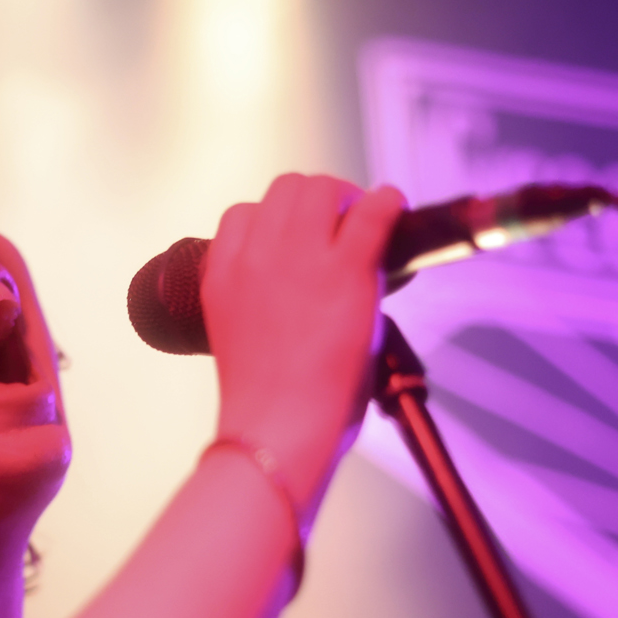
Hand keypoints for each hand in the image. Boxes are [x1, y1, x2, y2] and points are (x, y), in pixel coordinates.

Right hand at [201, 174, 403, 512]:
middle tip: (340, 223)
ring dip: (346, 197)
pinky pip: (372, 210)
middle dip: (316, 199)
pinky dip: (388, 203)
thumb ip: (258, 304)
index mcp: (222, 276)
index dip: (276, 220)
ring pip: (321, 187)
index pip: (242, 215)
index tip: (300, 237)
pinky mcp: (345, 271)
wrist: (276, 430)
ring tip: (363, 221)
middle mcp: (256, 257)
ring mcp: (299, 259)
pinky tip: (395, 209)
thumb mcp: (238, 338)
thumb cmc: (265, 405)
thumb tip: (298, 297)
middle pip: (284, 188)